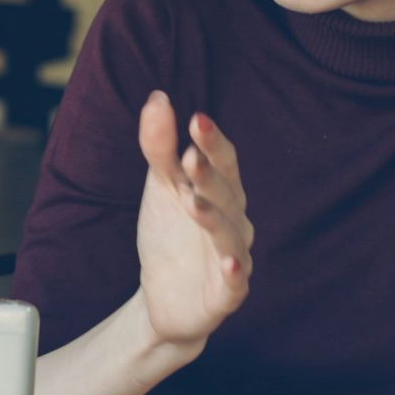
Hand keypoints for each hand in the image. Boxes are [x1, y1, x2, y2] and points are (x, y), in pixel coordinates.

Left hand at [134, 90, 252, 349]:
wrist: (163, 297)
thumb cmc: (170, 233)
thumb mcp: (161, 188)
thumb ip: (160, 147)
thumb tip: (158, 97)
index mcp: (221, 191)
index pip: (223, 161)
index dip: (212, 142)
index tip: (196, 120)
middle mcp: (234, 220)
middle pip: (228, 194)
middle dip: (210, 176)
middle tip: (190, 156)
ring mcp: (233, 257)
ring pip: (229, 235)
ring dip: (213, 218)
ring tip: (193, 202)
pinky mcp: (227, 294)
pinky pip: (236, 282)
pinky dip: (234, 272)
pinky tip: (230, 262)